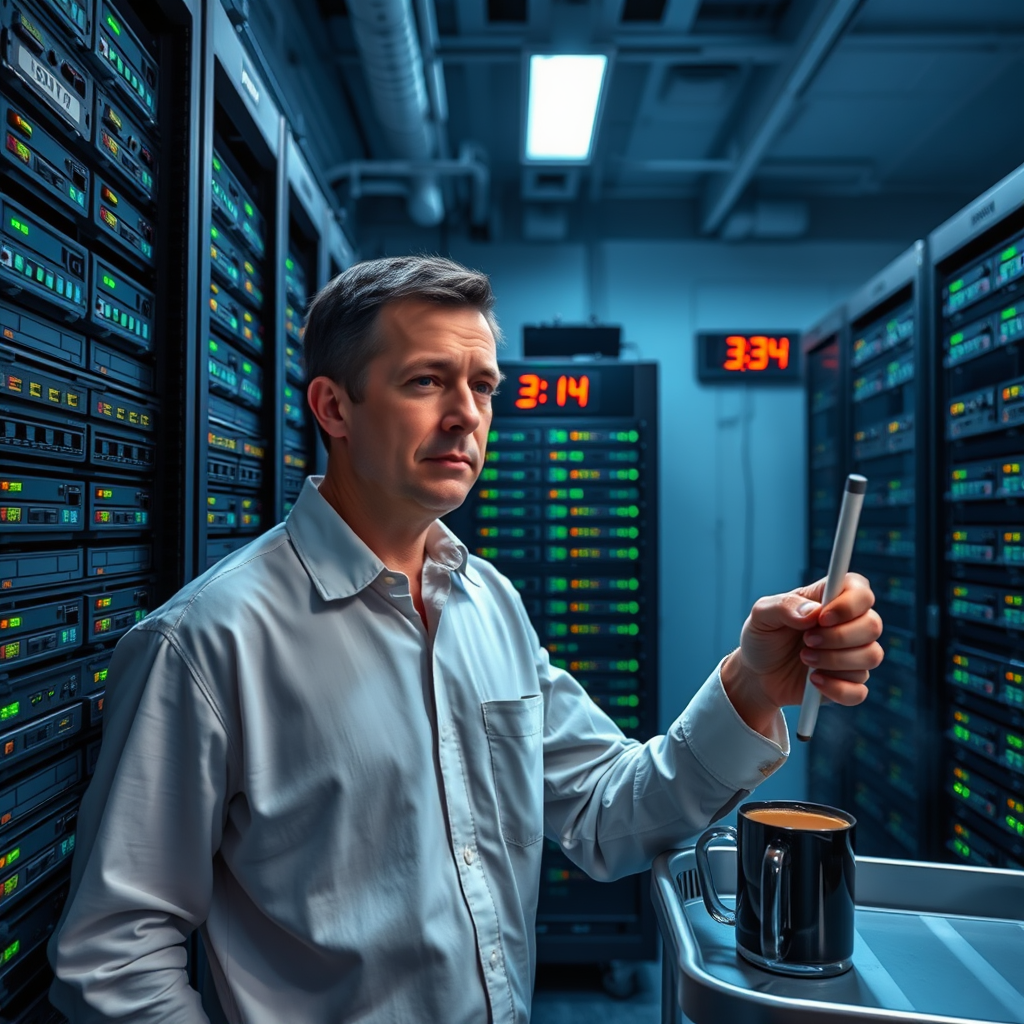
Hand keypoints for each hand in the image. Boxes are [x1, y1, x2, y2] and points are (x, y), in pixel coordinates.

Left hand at [720, 573, 882, 735]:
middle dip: (838, 636)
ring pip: (871, 656)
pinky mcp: (849, 684)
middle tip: (807, 640)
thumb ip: (783, 606)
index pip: (861, 591)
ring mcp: (853, 656)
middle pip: (873, 625)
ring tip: (805, 658)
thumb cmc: (763, 637)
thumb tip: (813, 613)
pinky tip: (814, 682)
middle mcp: (849, 625)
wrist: (756, 674)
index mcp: (831, 600)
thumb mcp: (761, 615)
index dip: (849, 604)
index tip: (823, 617)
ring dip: (835, 660)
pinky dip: (836, 688)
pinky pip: (860, 690)